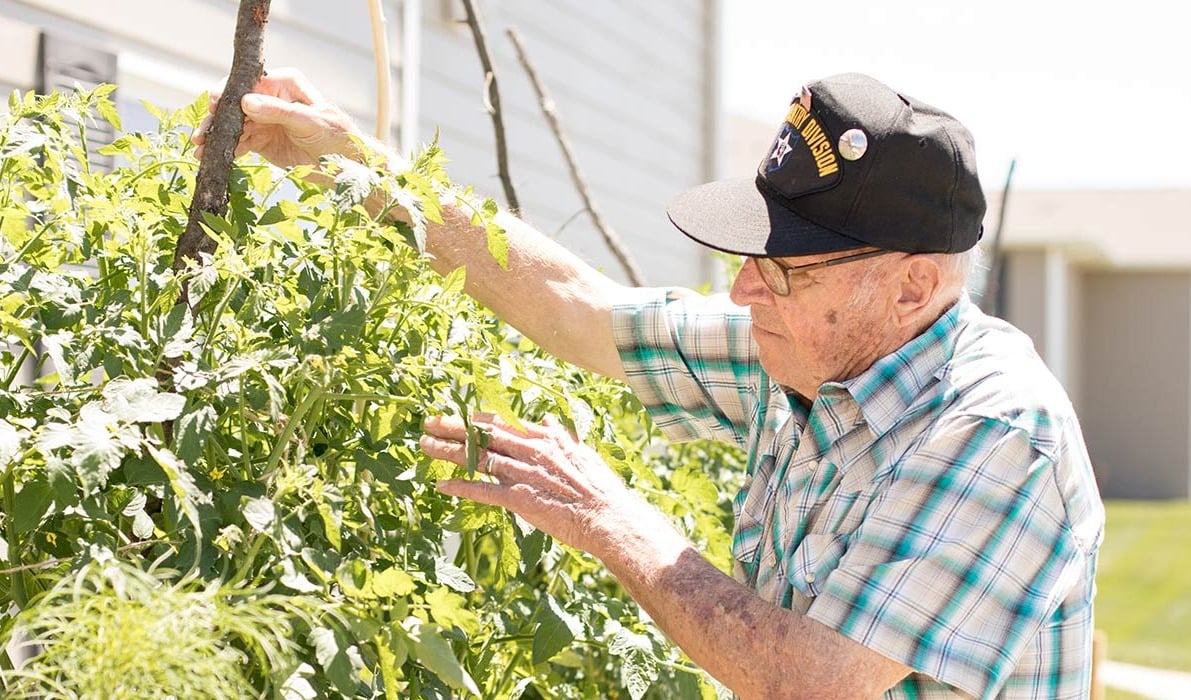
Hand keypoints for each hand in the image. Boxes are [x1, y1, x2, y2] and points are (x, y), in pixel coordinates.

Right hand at [192, 67, 361, 167]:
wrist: (347, 167)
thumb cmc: (337, 138)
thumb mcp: (310, 122)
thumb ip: (279, 112)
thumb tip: (246, 101)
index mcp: (284, 83)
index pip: (249, 83)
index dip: (229, 93)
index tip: (215, 105)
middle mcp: (270, 98)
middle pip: (235, 105)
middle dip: (217, 118)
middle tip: (201, 133)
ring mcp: (264, 120)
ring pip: (233, 125)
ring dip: (217, 137)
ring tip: (200, 149)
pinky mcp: (261, 140)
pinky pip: (238, 143)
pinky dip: (225, 150)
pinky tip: (211, 157)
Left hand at [421, 413, 640, 555]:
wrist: (609, 517)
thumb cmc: (600, 489)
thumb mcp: (582, 453)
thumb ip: (561, 436)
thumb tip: (547, 420)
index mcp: (545, 438)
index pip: (503, 422)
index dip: (477, 418)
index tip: (458, 413)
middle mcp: (531, 451)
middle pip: (484, 435)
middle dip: (453, 427)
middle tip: (428, 422)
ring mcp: (523, 474)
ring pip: (478, 458)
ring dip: (448, 451)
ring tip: (425, 445)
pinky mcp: (520, 499)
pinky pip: (484, 491)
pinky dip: (462, 488)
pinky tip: (443, 486)